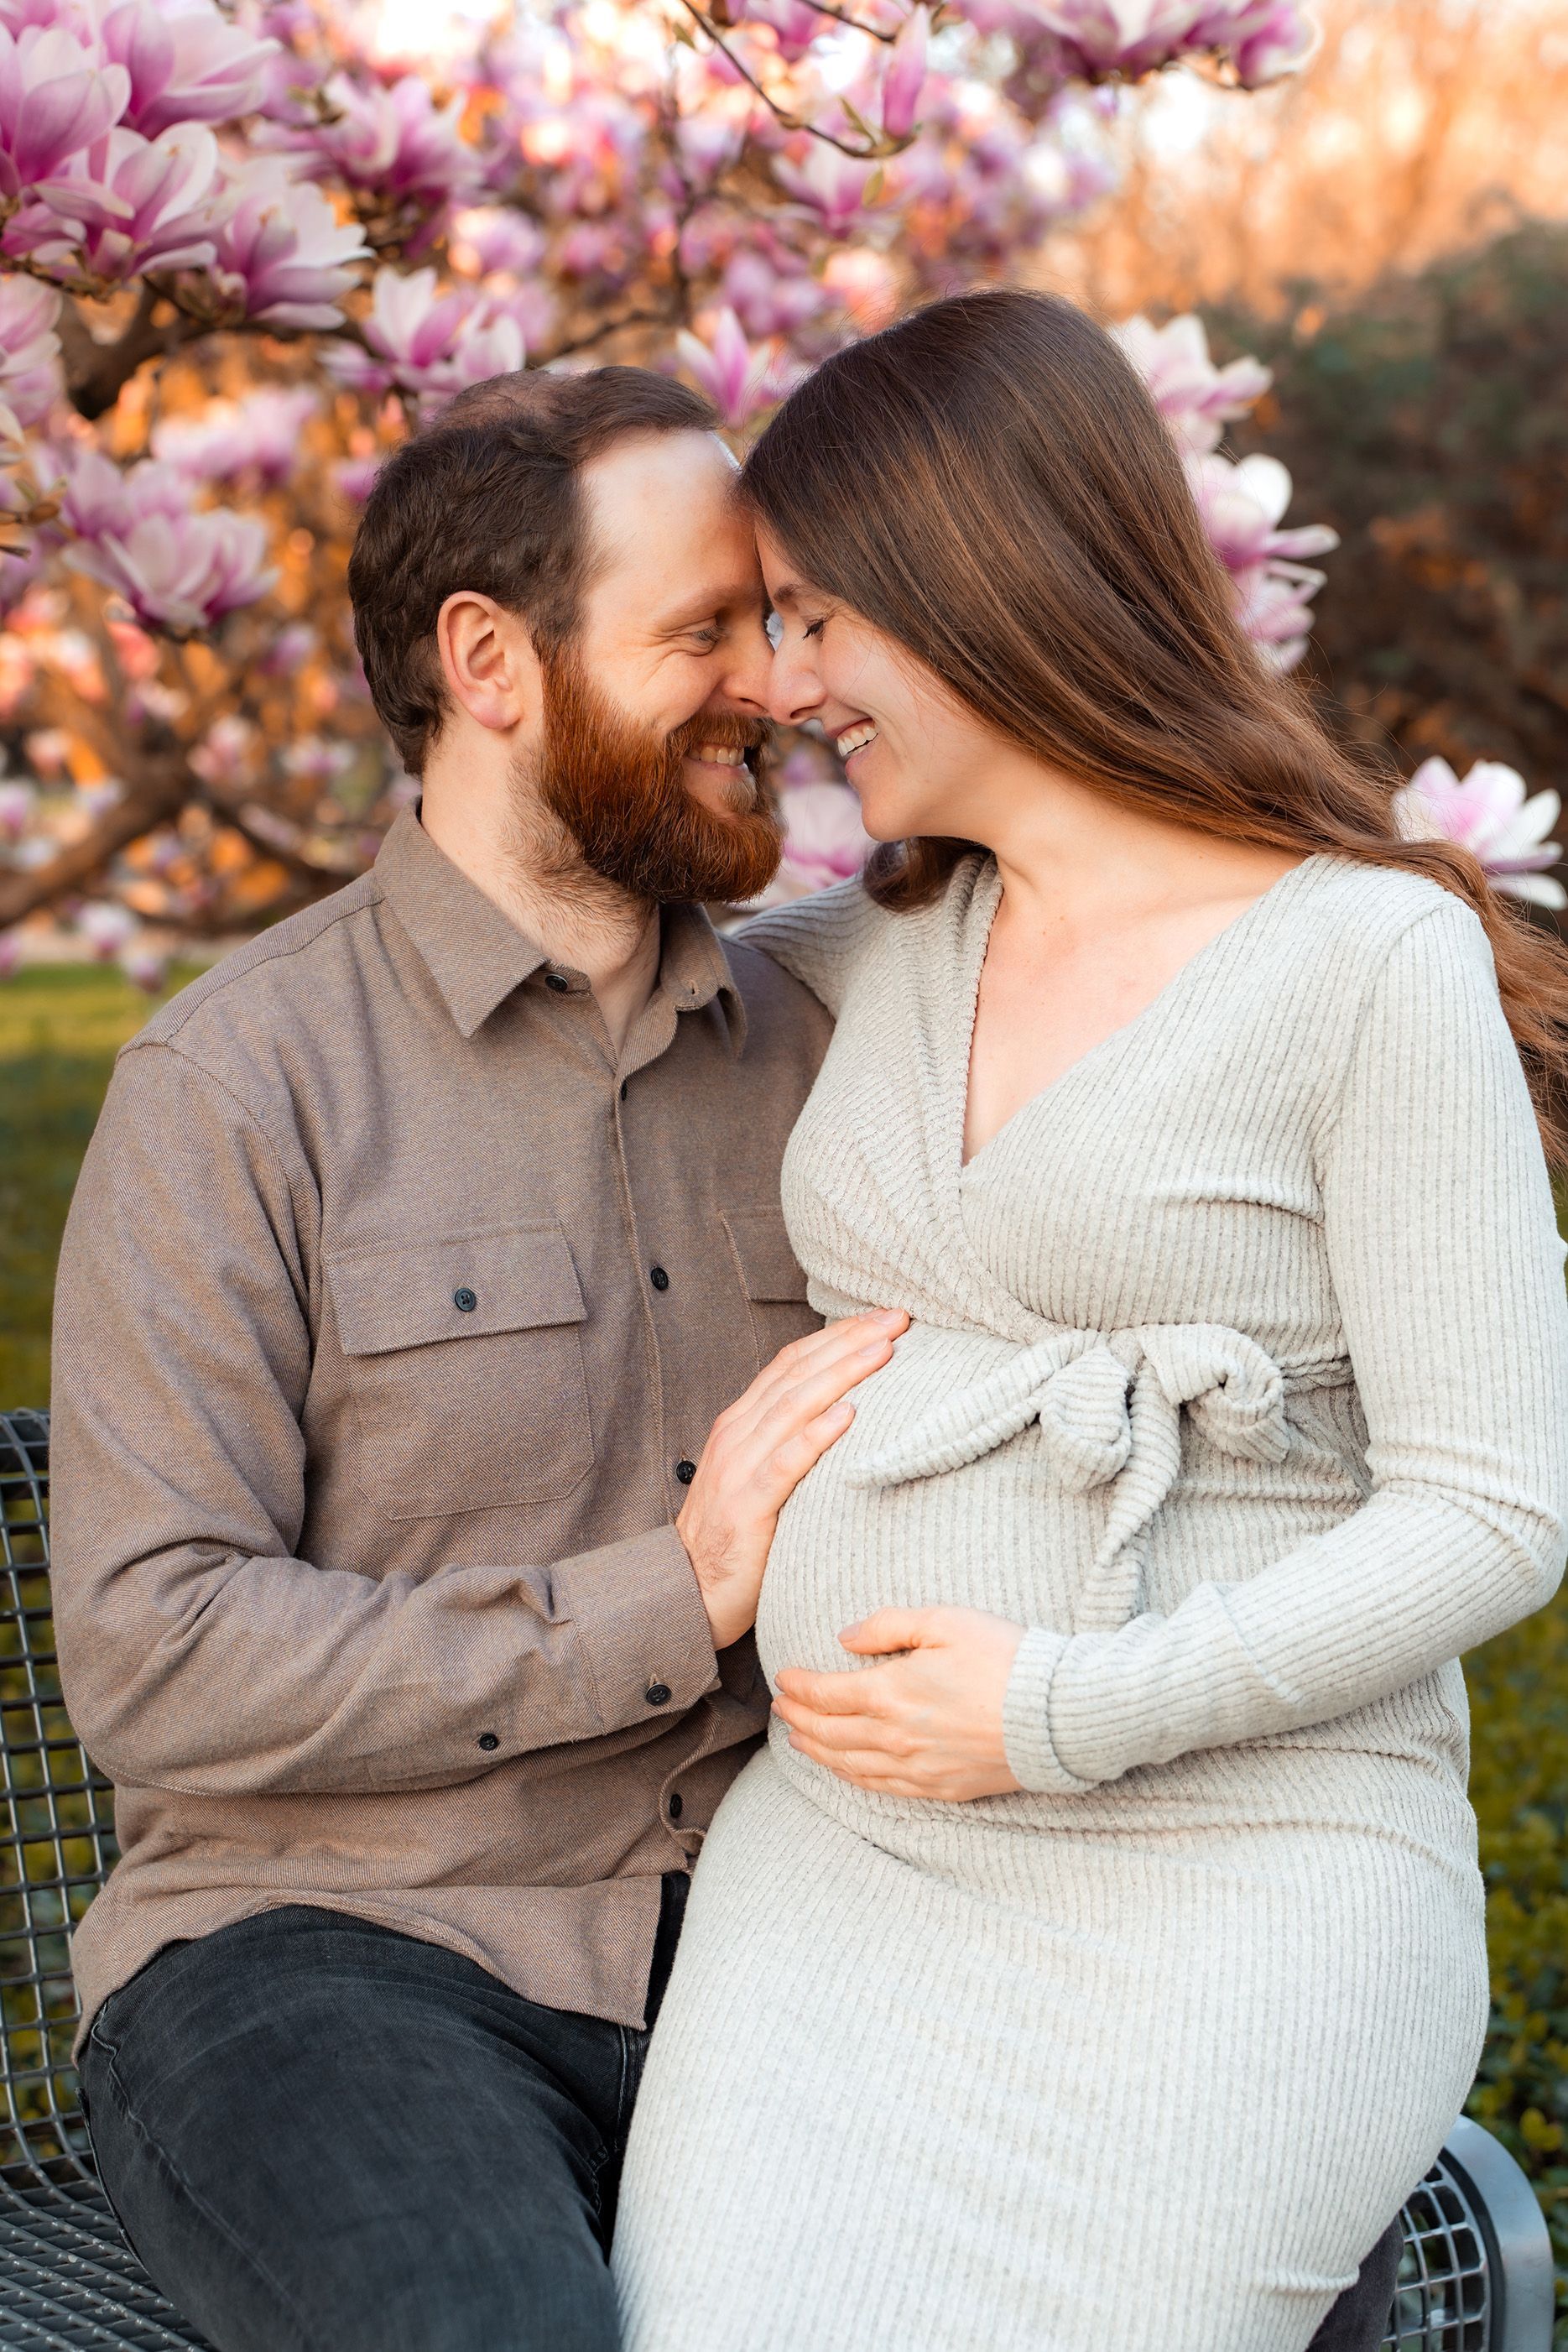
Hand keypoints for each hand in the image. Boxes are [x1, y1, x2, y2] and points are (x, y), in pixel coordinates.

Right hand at [677, 1311, 907, 1649]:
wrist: (688, 1590)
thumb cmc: (737, 1536)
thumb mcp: (760, 1475)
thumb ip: (790, 1442)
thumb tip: (847, 1413)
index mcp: (741, 1422)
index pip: (792, 1363)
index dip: (837, 1335)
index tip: (882, 1317)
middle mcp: (737, 1435)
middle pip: (797, 1374)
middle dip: (849, 1341)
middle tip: (897, 1319)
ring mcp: (738, 1468)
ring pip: (793, 1407)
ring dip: (841, 1374)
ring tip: (882, 1352)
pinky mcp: (746, 1506)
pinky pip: (784, 1464)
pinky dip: (815, 1435)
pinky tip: (847, 1415)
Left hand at [773, 1606, 1025, 1801]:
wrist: (1057, 1714)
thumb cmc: (1005, 1657)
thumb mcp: (945, 1621)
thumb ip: (888, 1626)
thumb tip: (845, 1638)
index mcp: (891, 1693)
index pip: (827, 1694)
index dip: (799, 1686)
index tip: (784, 1677)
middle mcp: (896, 1738)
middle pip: (830, 1732)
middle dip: (799, 1719)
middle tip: (781, 1709)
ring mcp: (918, 1769)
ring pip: (850, 1765)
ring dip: (818, 1751)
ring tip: (799, 1739)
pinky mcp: (941, 1788)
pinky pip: (882, 1788)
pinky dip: (852, 1778)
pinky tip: (844, 1769)